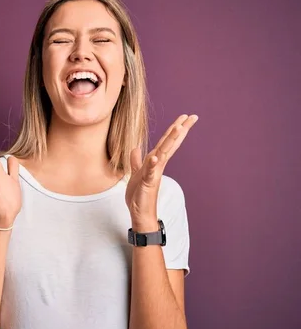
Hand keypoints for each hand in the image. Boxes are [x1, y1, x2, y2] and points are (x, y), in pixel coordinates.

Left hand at [125, 114, 198, 228]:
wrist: (139, 212)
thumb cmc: (140, 194)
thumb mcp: (136, 173)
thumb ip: (137, 160)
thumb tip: (136, 147)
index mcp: (155, 161)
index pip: (166, 142)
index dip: (174, 129)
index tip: (184, 117)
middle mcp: (158, 165)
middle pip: (169, 143)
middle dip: (180, 129)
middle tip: (191, 117)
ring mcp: (154, 173)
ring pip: (163, 153)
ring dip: (170, 141)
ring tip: (178, 127)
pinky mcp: (148, 183)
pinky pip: (151, 172)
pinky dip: (153, 164)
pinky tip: (155, 157)